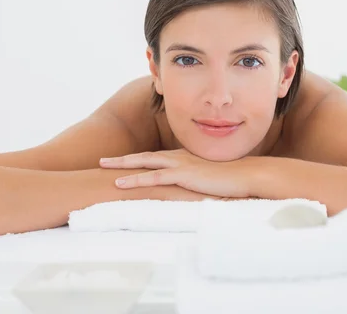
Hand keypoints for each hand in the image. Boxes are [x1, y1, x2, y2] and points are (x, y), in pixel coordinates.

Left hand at [99, 149, 252, 197]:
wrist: (244, 175)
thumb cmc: (229, 179)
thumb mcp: (208, 179)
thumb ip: (196, 181)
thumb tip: (189, 189)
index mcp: (184, 158)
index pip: (156, 159)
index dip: (137, 161)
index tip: (122, 163)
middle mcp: (179, 158)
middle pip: (144, 157)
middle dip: (123, 159)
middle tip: (102, 161)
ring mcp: (180, 165)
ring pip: (145, 164)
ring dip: (123, 166)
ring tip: (104, 168)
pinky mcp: (183, 175)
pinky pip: (154, 177)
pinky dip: (136, 180)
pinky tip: (121, 183)